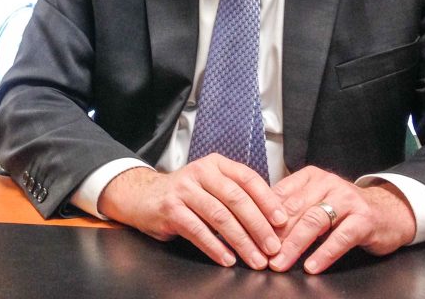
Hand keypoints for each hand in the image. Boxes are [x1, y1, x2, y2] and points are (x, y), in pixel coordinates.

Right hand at [97, 154, 286, 268]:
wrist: (143, 196)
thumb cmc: (185, 194)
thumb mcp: (211, 185)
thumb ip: (236, 195)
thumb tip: (272, 218)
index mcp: (216, 164)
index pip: (248, 178)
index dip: (267, 200)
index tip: (281, 220)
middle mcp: (200, 172)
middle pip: (236, 199)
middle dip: (258, 226)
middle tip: (272, 247)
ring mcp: (183, 190)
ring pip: (219, 216)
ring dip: (241, 241)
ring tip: (255, 259)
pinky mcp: (170, 209)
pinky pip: (197, 231)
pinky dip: (215, 247)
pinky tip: (228, 259)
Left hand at [267, 166, 416, 273]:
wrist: (389, 211)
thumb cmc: (344, 209)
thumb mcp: (316, 200)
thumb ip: (291, 206)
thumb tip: (256, 222)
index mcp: (310, 177)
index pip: (280, 194)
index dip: (262, 216)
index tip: (249, 234)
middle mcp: (328, 183)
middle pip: (294, 209)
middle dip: (275, 234)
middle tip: (261, 254)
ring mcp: (347, 200)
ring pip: (313, 221)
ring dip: (294, 245)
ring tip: (280, 263)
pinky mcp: (364, 219)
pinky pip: (340, 237)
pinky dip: (324, 253)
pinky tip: (311, 266)